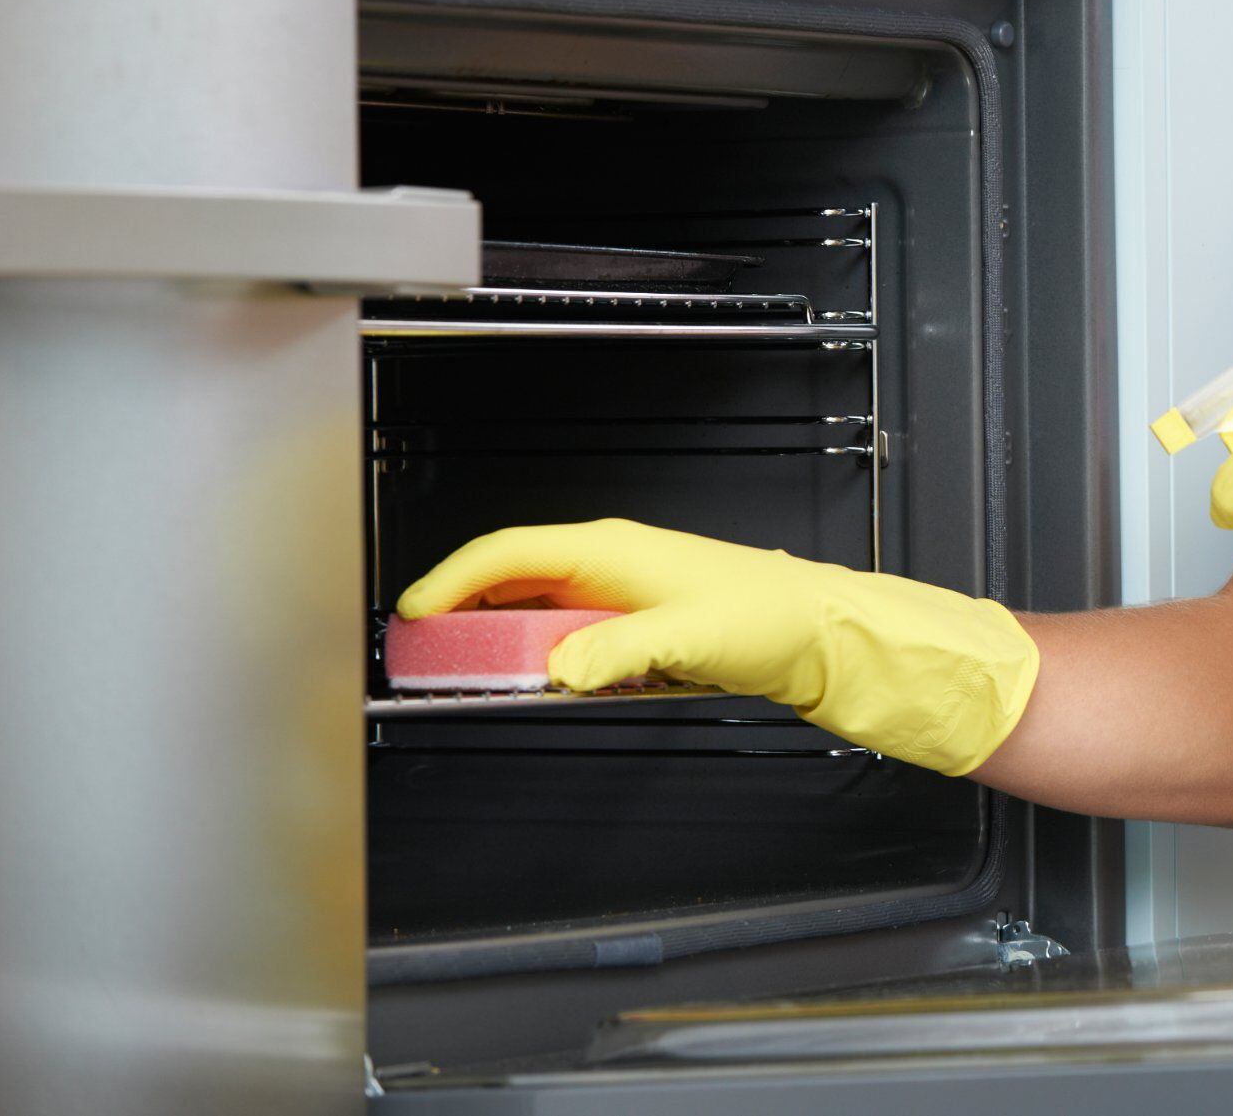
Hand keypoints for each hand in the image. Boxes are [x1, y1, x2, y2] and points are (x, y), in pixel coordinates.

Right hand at [397, 518, 1038, 775]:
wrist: (821, 631)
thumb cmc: (771, 616)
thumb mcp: (691, 637)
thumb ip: (620, 651)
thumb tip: (561, 667)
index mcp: (612, 550)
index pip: (507, 552)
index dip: (451, 580)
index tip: (410, 613)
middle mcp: (609, 563)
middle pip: (511, 579)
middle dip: (461, 610)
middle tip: (421, 654)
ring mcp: (620, 593)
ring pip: (535, 610)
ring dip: (497, 638)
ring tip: (465, 674)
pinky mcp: (636, 624)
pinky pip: (566, 637)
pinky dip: (538, 657)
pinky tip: (537, 683)